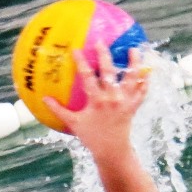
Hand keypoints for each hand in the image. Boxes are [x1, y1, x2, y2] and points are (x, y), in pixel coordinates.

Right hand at [43, 42, 150, 157]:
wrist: (111, 150)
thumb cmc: (91, 137)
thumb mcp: (73, 123)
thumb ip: (59, 110)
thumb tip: (44, 99)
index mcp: (97, 101)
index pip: (88, 77)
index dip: (81, 62)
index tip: (76, 50)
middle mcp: (112, 98)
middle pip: (110, 71)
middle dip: (105, 54)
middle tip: (101, 41)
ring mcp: (125, 101)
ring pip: (132, 77)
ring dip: (134, 62)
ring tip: (133, 49)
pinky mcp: (134, 106)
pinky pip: (142, 90)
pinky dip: (145, 80)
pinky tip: (147, 69)